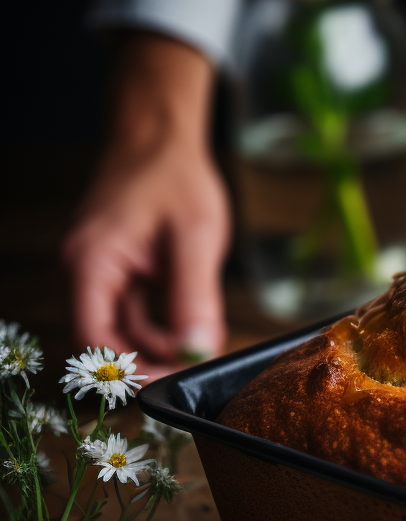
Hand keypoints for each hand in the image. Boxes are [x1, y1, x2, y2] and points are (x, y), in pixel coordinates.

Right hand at [62, 33, 228, 379]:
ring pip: (125, 330)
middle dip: (151, 361)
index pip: (94, 339)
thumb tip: (198, 349)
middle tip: (196, 369)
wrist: (161, 137)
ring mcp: (100, 272)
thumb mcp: (194, 238)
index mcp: (90, 265)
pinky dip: (164, 323)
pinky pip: (136, 312)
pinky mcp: (119, 271)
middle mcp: (85, 272)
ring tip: (204, 345)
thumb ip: (194, 296)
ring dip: (162, 345)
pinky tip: (195, 324)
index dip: (129, 370)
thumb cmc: (174, 178)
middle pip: (108, 341)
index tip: (170, 383)